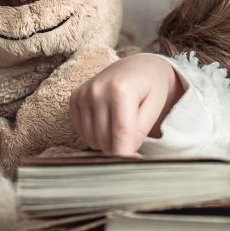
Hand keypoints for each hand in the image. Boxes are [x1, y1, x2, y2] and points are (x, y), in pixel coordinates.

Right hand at [69, 53, 185, 155]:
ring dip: (107, 142)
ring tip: (122, 128)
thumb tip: (126, 154)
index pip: (121, 134)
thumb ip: (140, 131)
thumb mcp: (155, 107)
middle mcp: (97, 90)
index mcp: (121, 90)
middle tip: (133, 141)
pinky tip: (109, 122)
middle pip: (104, 140)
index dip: (127, 155)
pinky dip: (96, 134)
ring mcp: (83, 94)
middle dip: (119, 148)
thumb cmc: (152, 87)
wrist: (139, 66)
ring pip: (92, 139)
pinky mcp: (75, 98)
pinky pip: (82, 132)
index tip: (134, 164)